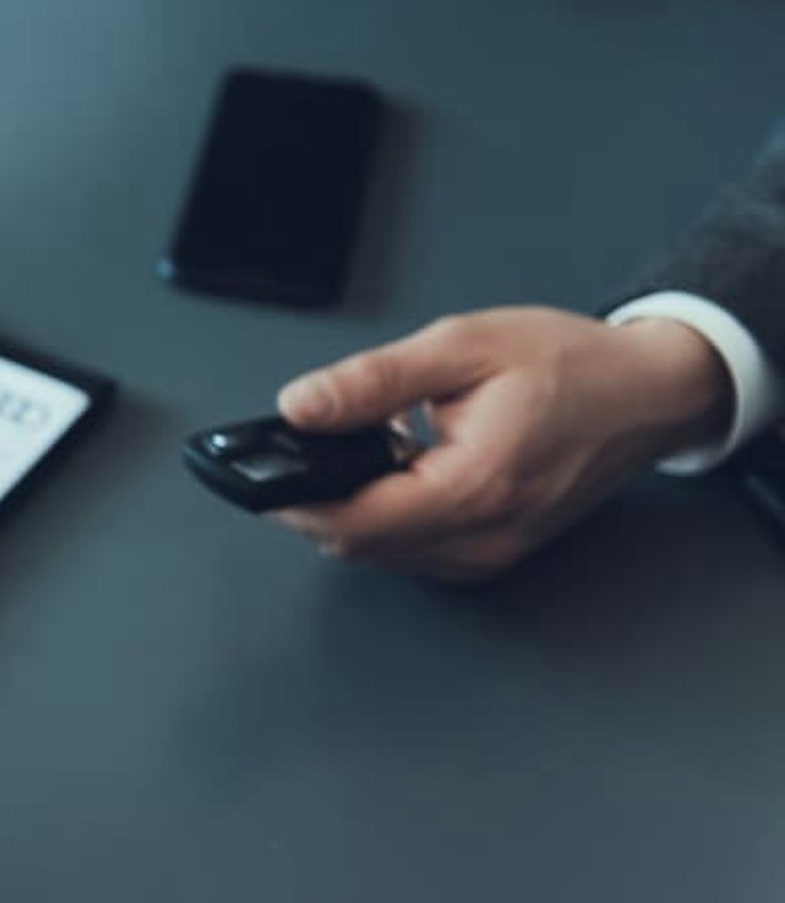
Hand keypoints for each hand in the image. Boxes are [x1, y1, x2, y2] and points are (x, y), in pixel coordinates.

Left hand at [269, 307, 731, 581]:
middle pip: (357, 546)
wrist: (646, 395)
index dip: (291, 501)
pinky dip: (388, 520)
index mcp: (474, 485)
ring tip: (362, 451)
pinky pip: (414, 554)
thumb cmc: (570, 366)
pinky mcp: (493, 554)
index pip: (352, 522)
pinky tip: (398, 473)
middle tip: (302, 450)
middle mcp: (483, 535)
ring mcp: (490, 554)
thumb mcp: (461, 347)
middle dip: (315, 503)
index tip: (255, 475)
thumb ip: (372, 381)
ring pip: (382, 555)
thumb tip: (300, 406)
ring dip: (351, 513)